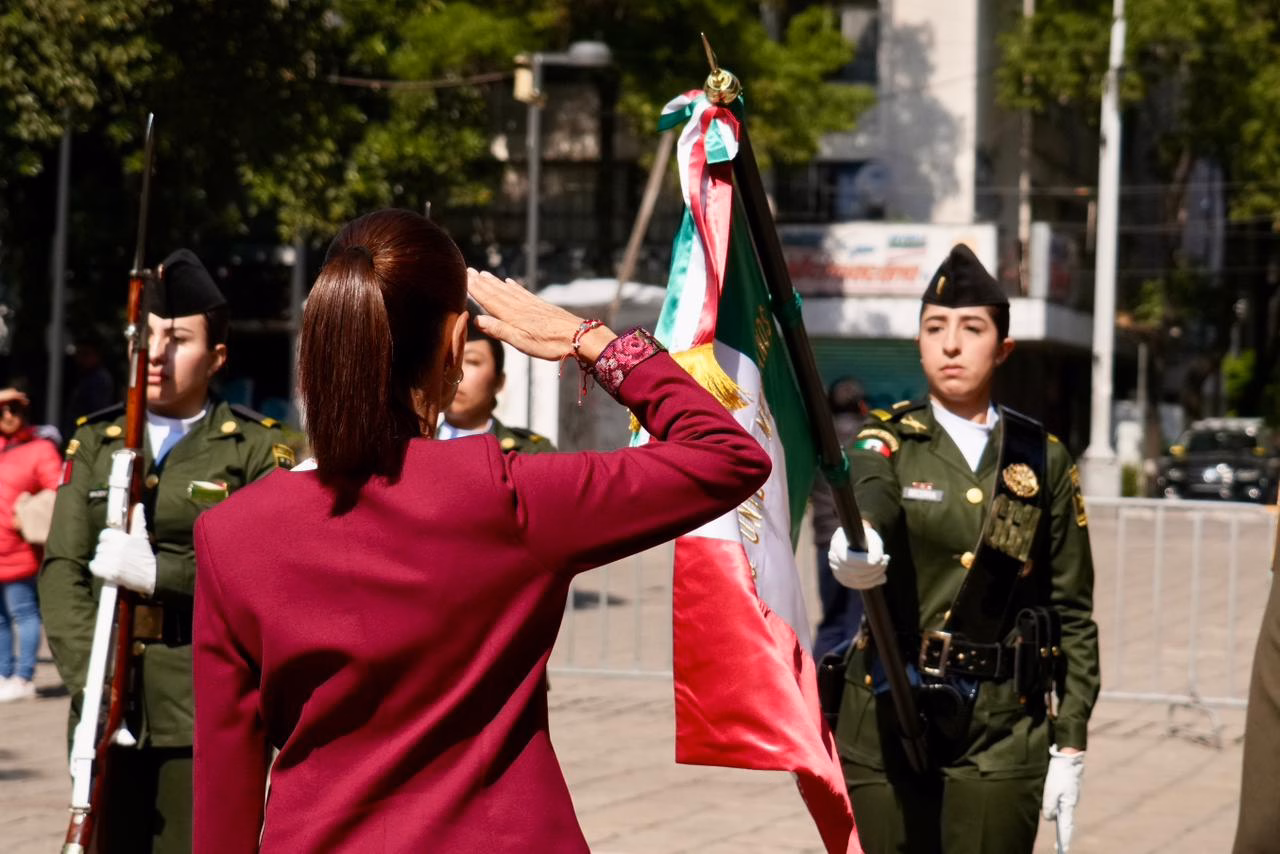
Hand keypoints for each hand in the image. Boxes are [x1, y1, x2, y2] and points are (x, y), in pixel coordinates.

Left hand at [88, 503, 156, 595]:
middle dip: (106, 551)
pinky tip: (108, 570)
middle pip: (100, 546)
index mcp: (123, 538)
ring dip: (103, 561)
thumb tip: (138, 505)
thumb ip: (137, 521)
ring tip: (114, 563)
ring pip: (97, 557)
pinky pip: (94, 566)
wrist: (151, 575)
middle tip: (117, 556)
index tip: (116, 545)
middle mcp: (116, 549)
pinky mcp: (109, 573)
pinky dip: (98, 569)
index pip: (104, 535)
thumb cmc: (145, 556)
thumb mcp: (142, 537)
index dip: (108, 540)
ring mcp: (112, 561)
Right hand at [466, 268, 615, 362]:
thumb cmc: (549, 344)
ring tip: (483, 273)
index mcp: (511, 316)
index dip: (476, 289)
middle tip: (468, 270)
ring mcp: (530, 304)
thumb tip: (476, 320)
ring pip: (507, 290)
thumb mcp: (521, 342)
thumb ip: (499, 330)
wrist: (577, 336)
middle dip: (481, 282)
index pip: (489, 299)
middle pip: (496, 291)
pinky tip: (509, 281)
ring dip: (494, 282)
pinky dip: (514, 286)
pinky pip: (522, 292)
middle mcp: (519, 306)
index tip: (464, 278)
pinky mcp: (540, 305)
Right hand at [827, 523, 889, 589]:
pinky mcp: (843, 579)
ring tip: (885, 566)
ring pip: (857, 580)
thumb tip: (878, 561)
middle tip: (886, 560)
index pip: (850, 560)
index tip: (883, 557)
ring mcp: (836, 571)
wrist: (856, 541)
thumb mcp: (871, 535)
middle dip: (874, 568)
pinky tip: (882, 578)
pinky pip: (857, 585)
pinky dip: (872, 583)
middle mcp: (833, 559)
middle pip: (854, 571)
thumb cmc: (864, 536)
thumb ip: (875, 546)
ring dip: (875, 575)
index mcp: (836, 545)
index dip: (868, 562)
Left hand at [1042, 745, 1084, 851]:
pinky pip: (1058, 801)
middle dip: (1063, 835)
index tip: (1061, 850)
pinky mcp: (1065, 791)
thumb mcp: (1050, 791)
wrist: (1068, 759)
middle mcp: (1069, 804)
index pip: (1066, 827)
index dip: (1063, 839)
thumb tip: (1049, 818)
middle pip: (1065, 822)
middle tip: (1058, 847)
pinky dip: (1053, 804)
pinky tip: (1050, 803)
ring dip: (1054, 813)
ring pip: (1059, 810)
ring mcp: (1068, 797)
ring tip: (1053, 818)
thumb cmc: (1059, 775)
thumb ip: (1049, 807)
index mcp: (1068, 806)